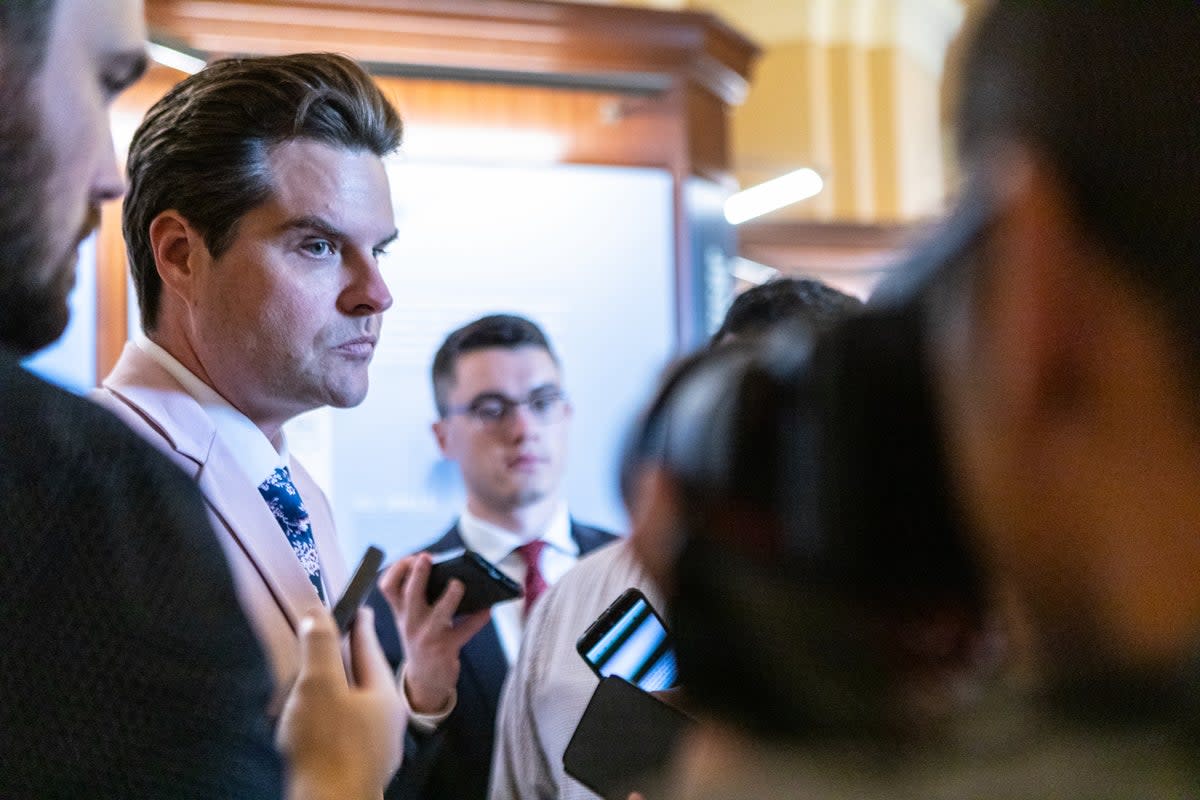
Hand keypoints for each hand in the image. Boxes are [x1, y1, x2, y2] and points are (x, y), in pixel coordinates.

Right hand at [277, 607, 404, 799]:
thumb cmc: (327, 748)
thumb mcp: (320, 686)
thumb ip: (320, 648)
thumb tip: (318, 615)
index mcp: (385, 695)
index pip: (370, 648)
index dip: (360, 626)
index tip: (358, 610)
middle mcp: (387, 721)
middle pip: (364, 677)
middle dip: (344, 659)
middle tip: (330, 640)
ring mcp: (375, 747)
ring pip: (354, 705)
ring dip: (334, 690)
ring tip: (314, 680)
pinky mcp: (357, 767)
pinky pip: (344, 731)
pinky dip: (329, 717)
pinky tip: (313, 722)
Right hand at [378, 553, 491, 712]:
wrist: (425, 681)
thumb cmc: (423, 640)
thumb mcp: (411, 621)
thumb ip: (419, 598)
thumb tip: (449, 572)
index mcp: (401, 613)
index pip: (388, 587)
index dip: (397, 569)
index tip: (412, 558)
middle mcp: (411, 623)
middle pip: (409, 594)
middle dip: (418, 574)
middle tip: (427, 557)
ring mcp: (428, 637)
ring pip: (439, 613)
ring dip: (451, 596)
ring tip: (458, 584)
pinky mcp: (447, 649)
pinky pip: (466, 629)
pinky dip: (479, 617)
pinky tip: (487, 609)